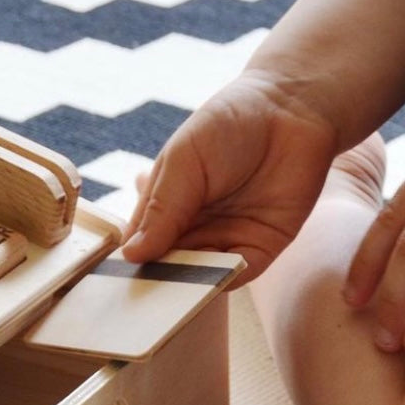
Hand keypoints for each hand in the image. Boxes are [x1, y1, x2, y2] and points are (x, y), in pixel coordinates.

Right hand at [122, 70, 338, 279]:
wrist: (290, 108)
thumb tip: (130, 255)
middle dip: (158, 281)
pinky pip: (238, 273)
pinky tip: (209, 277)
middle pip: (168, 266)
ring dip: (188, 285)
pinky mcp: (261, 247)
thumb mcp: (183, 161)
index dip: (130, 262)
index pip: (141, 243)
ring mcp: (226, 239)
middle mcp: (193, 228)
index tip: (114, 283)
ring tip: (173, 291)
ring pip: (200, 276)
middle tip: (142, 296)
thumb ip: (161, 210)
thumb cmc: (228, 123)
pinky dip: (223, 279)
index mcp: (166, 206)